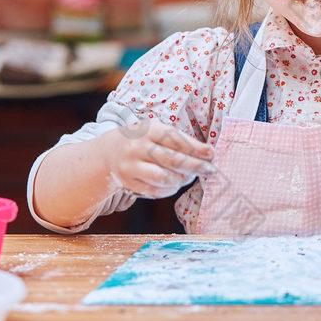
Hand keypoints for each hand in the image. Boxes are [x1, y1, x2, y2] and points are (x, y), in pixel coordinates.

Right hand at [101, 118, 215, 198]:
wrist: (109, 151)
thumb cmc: (143, 140)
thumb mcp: (157, 131)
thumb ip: (179, 140)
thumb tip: (207, 153)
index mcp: (148, 129)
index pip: (175, 139)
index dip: (195, 148)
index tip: (211, 154)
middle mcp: (138, 147)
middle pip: (172, 160)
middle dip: (195, 166)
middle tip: (210, 170)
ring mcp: (131, 165)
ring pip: (164, 178)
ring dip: (181, 179)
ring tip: (189, 177)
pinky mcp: (128, 182)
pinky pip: (155, 190)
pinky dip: (169, 189)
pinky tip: (174, 184)